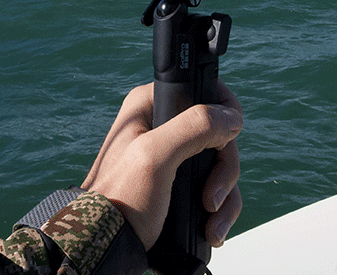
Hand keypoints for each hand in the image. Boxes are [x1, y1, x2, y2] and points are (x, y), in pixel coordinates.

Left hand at [80, 81, 242, 249]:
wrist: (105, 246)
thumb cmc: (119, 201)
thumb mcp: (154, 157)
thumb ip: (193, 127)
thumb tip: (230, 117)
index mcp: (149, 105)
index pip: (202, 90)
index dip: (223, 112)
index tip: (227, 140)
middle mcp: (162, 125)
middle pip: (219, 134)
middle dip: (224, 170)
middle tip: (212, 197)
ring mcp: (172, 155)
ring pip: (220, 164)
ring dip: (225, 196)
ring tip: (212, 222)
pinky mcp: (178, 181)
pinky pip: (213, 186)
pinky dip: (219, 209)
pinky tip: (211, 228)